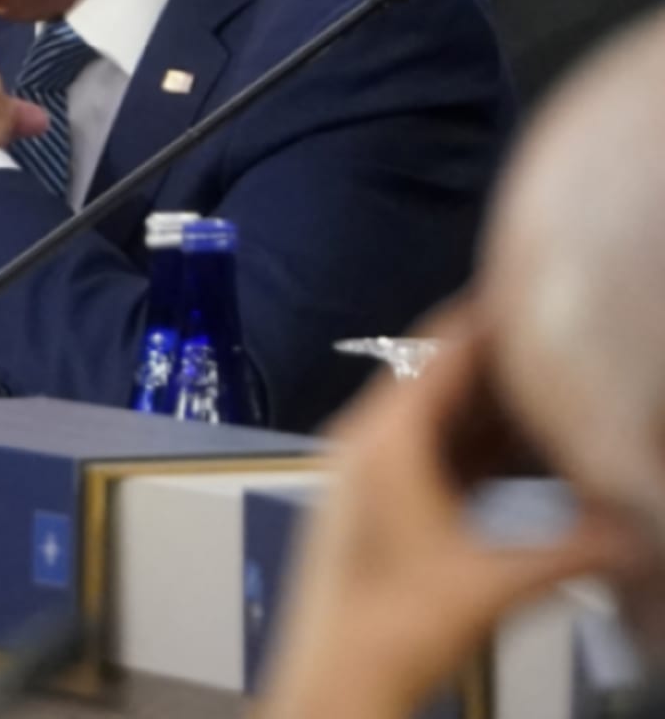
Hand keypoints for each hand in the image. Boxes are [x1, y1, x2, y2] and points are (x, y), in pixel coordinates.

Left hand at [254, 307, 642, 718]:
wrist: (334, 680)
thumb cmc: (399, 626)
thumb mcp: (497, 582)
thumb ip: (578, 549)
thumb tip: (646, 528)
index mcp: (388, 435)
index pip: (444, 347)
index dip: (495, 315)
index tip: (544, 287)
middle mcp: (370, 438)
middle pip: (446, 377)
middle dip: (512, 363)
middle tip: (576, 342)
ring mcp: (369, 470)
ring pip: (444, 419)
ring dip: (502, 410)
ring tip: (571, 390)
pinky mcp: (378, 502)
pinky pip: (437, 453)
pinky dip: (484, 447)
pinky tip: (536, 456)